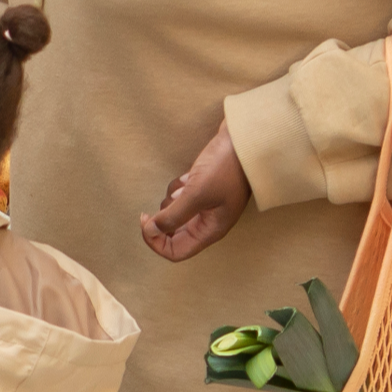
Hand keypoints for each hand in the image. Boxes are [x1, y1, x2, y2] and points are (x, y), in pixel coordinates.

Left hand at [141, 124, 249, 261]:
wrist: (245, 139)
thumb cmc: (226, 168)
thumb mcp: (196, 194)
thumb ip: (173, 216)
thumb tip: (151, 231)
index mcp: (210, 230)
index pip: (176, 252)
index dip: (156, 242)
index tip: (146, 221)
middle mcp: (208, 222)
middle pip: (173, 234)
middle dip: (163, 218)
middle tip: (168, 199)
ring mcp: (207, 206)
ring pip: (175, 212)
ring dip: (171, 199)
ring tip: (186, 184)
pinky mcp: (203, 190)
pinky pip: (181, 196)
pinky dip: (178, 188)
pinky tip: (190, 176)